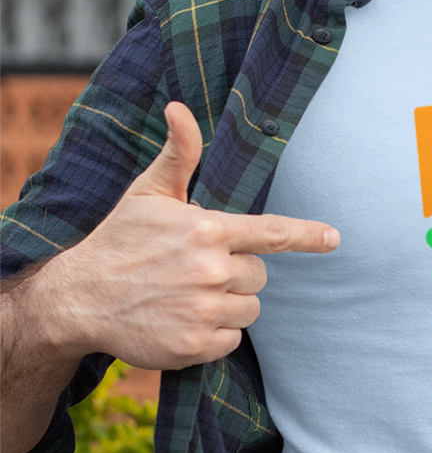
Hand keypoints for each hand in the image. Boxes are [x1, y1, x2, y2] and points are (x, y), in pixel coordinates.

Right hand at [40, 101, 338, 369]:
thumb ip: (179, 155)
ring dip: (227, 305)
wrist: (77, 298)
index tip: (333, 238)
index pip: (270, 233)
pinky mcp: (193, 344)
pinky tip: (181, 321)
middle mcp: (209, 270)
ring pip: (249, 309)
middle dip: (236, 273)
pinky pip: (231, 340)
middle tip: (195, 271)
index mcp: (206, 230)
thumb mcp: (148, 194)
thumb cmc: (119, 240)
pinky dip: (213, 335)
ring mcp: (202, 309)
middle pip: (258, 275)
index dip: (305, 235)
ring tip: (186, 296)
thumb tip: (180, 108)